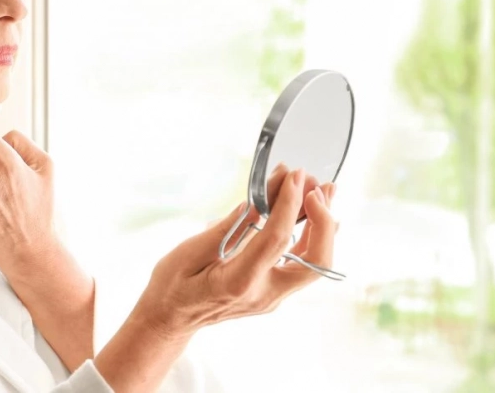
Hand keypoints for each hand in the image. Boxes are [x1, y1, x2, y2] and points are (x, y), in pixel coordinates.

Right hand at [133, 168, 336, 338]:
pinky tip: (315, 213)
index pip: (276, 238)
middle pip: (315, 260)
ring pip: (316, 263)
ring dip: (323, 226)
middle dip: (322, 220)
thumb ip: (229, 228)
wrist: (170, 320)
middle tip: (316, 185)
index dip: (288, 203)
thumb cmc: (172, 286)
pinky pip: (304, 264)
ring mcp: (272, 296)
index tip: (293, 175)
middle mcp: (264, 293)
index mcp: (239, 282)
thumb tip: (258, 201)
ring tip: (324, 189)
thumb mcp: (190, 251)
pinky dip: (312, 236)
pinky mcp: (273, 291)